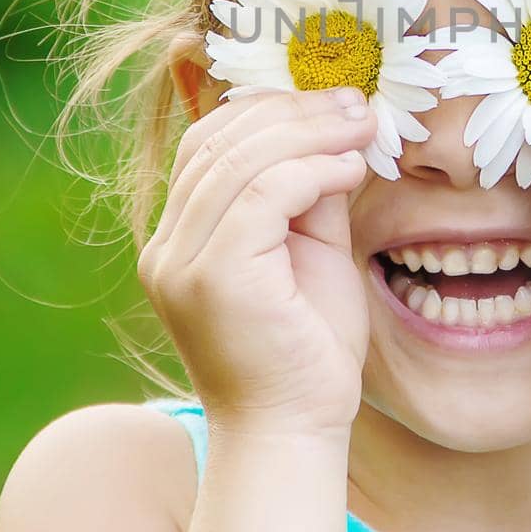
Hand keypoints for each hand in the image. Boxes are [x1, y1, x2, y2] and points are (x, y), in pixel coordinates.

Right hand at [138, 86, 377, 438]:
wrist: (296, 431)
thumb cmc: (308, 349)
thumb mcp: (309, 249)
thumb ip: (308, 191)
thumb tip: (334, 127)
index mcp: (180, 238)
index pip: (206, 144)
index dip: (267, 108)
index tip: (332, 100)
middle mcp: (167, 248)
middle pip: (218, 142)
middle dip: (294, 111)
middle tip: (356, 103)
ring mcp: (182, 263)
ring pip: (240, 162)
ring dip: (310, 133)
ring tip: (362, 127)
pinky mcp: (214, 278)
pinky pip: (260, 195)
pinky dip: (311, 169)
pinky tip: (352, 168)